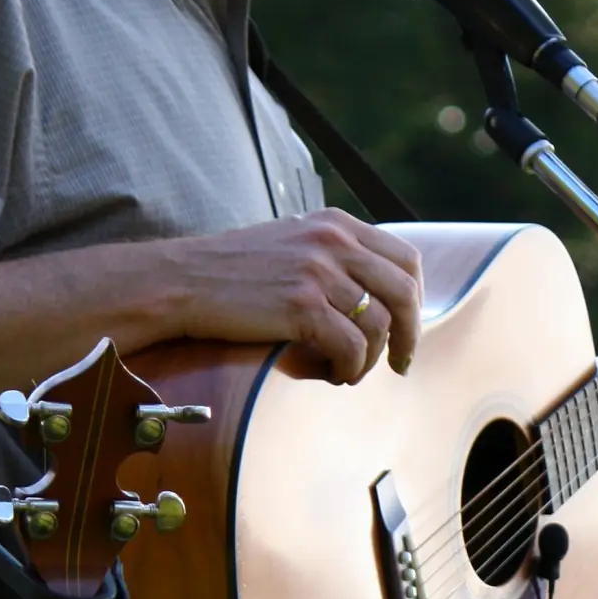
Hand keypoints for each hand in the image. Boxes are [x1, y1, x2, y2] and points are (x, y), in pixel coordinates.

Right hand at [170, 209, 423, 383]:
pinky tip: (333, 374)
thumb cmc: (234, 272)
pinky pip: (350, 347)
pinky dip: (348, 368)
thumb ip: (336, 256)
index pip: (406, 259)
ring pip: (377, 325)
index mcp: (337, 224)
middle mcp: (334, 241)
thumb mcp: (293, 242)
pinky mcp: (302, 305)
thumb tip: (379, 295)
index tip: (407, 328)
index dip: (416, 299)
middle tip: (400, 363)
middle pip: (404, 292)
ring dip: (369, 358)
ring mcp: (319, 272)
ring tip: (349, 372)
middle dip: (409, 334)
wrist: (181, 281)